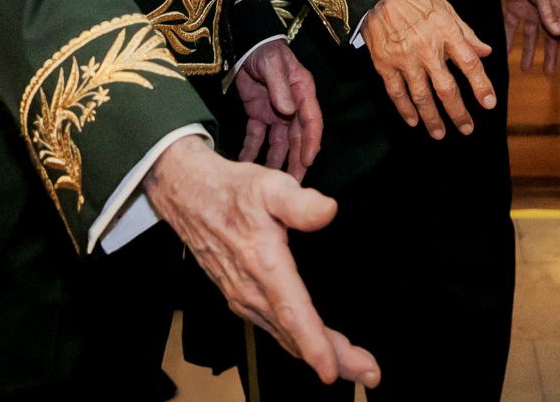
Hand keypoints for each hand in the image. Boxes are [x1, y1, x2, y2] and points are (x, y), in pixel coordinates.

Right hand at [144, 136, 379, 387]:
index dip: (313, 344)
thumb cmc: (232, 191)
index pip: (292, 313)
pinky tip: (313, 346)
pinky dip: (297, 343)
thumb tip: (329, 211)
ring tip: (352, 367)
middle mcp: (251, 290)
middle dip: (334, 359)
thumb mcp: (269, 185)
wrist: (189, 197)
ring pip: (285, 336)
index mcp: (263, 265)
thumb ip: (300, 202)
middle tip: (370, 373)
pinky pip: (273, 328)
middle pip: (295, 335)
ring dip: (319, 354)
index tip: (332, 369)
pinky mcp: (240, 297)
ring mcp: (244, 298)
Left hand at [234, 39, 323, 181]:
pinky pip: (257, 136)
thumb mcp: (272, 64)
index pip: (311, 120)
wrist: (245, 45)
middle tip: (293, 182)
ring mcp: (276, 112)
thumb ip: (280, 87)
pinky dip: (252, 150)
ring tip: (271, 181)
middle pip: (297, 137)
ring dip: (276, 161)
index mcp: (302, 92)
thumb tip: (288, 110)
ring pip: (279, 142)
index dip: (311, 141)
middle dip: (296, 160)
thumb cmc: (265, 51)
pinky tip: (245, 164)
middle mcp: (293, 106)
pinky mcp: (259, 114)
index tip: (308, 160)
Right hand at [363, 0, 495, 137]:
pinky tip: (413, 121)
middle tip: (467, 129)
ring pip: (421, 96)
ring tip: (439, 134)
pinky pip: (396, 92)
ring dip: (432, 118)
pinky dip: (404, 109)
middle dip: (458, 113)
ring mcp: (405, 58)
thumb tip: (486, 52)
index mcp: (447, 33)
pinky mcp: (384, 63)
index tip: (489, 104)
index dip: (481, 85)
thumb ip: (467, 34)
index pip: (469, 64)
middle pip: (446, 89)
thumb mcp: (447, 10)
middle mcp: (427, 49)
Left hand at [503, 0, 559, 73]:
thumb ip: (549, 14)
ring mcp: (529, 11)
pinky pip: (513, 27)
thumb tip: (559, 32)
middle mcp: (544, 13)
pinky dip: (510, 39)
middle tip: (549, 73)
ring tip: (526, 69)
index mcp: (555, 10)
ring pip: (532, 36)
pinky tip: (505, 51)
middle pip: (549, 37)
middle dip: (550, 55)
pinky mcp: (515, 8)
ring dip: (530, 51)